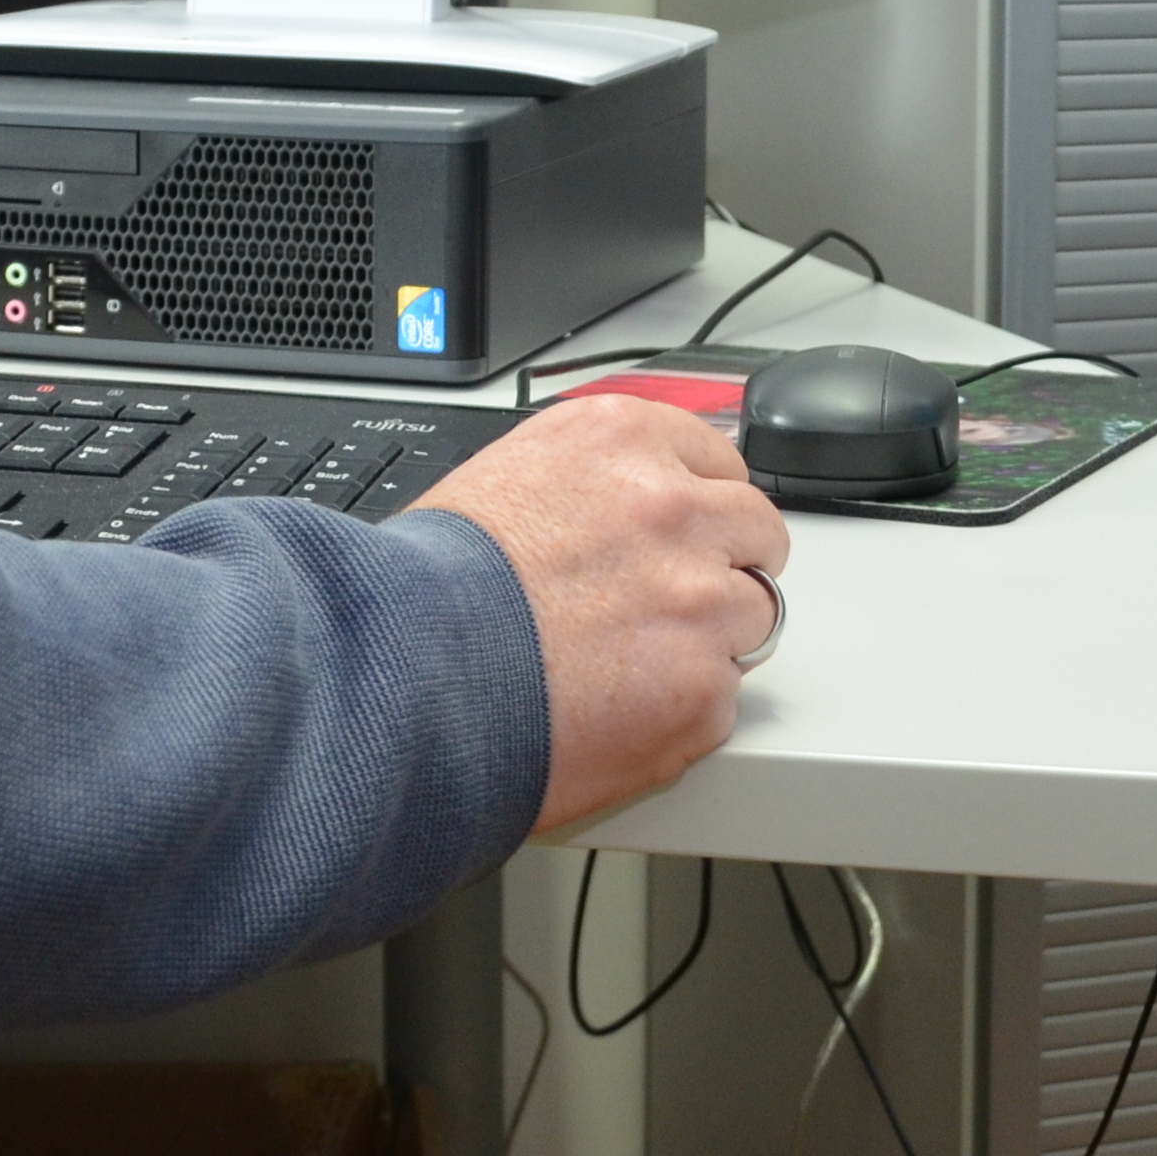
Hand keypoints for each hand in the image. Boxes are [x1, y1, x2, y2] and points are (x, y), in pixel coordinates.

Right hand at [411, 396, 790, 833]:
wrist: (401, 680)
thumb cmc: (425, 593)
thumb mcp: (504, 480)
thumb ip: (588, 484)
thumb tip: (618, 509)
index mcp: (623, 440)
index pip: (718, 461)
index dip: (698, 507)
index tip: (684, 535)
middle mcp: (671, 507)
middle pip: (755, 533)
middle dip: (722, 568)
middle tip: (668, 607)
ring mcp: (696, 599)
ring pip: (753, 618)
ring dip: (708, 643)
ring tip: (633, 669)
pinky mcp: (700, 689)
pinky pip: (722, 701)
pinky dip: (681, 715)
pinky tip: (619, 716)